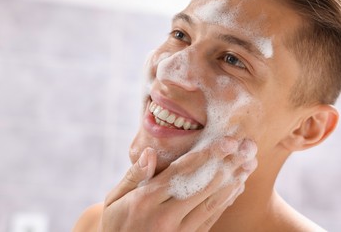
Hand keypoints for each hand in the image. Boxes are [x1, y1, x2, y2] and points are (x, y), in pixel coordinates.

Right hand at [98, 138, 257, 231]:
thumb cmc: (116, 221)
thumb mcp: (116, 197)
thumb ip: (135, 175)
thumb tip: (151, 152)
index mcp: (147, 200)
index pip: (182, 173)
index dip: (206, 156)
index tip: (227, 142)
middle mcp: (166, 216)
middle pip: (203, 186)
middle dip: (227, 164)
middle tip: (247, 148)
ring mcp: (179, 231)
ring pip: (212, 203)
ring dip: (233, 181)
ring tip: (248, 164)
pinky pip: (211, 218)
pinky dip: (226, 201)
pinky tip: (237, 186)